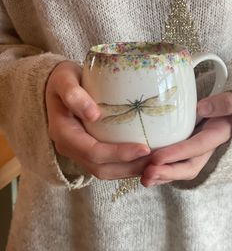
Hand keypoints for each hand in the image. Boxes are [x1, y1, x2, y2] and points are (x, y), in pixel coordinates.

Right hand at [45, 61, 150, 179]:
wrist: (56, 87)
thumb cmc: (63, 79)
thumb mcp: (64, 79)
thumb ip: (73, 94)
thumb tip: (94, 114)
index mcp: (63, 133)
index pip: (93, 152)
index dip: (119, 154)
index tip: (144, 148)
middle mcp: (69, 147)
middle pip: (100, 168)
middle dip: (129, 167)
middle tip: (155, 160)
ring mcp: (77, 152)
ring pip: (103, 171)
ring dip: (129, 171)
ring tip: (152, 163)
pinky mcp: (86, 151)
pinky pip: (105, 166)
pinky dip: (124, 166)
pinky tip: (141, 159)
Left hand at [141, 92, 231, 186]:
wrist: (226, 107)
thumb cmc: (227, 103)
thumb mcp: (231, 101)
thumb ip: (223, 104)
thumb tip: (202, 109)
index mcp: (216, 135)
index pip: (196, 147)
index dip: (177, 154)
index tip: (157, 158)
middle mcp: (206, 148)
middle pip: (188, 167)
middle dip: (167, 172)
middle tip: (148, 174)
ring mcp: (196, 152)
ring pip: (180, 170)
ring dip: (162, 176)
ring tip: (144, 179)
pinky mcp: (186, 152)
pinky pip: (174, 166)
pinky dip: (161, 172)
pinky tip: (145, 175)